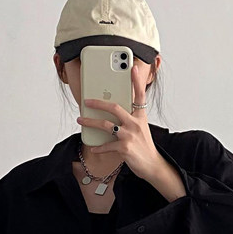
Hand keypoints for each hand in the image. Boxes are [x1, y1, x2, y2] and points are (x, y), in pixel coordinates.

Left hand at [77, 60, 163, 181]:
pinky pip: (106, 145)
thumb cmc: (144, 147)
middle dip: (98, 103)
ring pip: (105, 125)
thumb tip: (112, 116)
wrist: (152, 165)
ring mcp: (129, 135)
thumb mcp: (140, 129)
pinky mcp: (124, 148)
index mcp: (140, 116)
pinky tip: (93, 147)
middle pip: (114, 107)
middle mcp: (135, 123)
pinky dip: (98, 147)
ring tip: (81, 120)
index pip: (139, 95)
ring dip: (90, 122)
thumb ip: (129, 120)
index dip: (137, 81)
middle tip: (86, 101)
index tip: (133, 68)